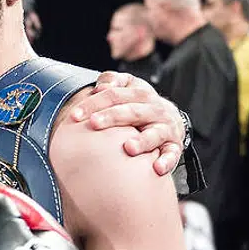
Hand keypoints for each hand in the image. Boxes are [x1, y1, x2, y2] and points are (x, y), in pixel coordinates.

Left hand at [67, 71, 187, 176]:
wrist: (171, 120)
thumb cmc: (140, 106)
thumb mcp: (128, 88)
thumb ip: (112, 81)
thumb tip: (100, 86)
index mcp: (141, 93)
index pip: (115, 95)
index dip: (94, 103)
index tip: (75, 115)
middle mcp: (155, 109)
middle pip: (132, 111)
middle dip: (112, 117)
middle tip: (93, 123)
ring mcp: (166, 128)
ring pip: (155, 133)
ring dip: (143, 141)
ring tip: (128, 148)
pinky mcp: (174, 146)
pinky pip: (172, 154)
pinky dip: (167, 161)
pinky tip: (156, 168)